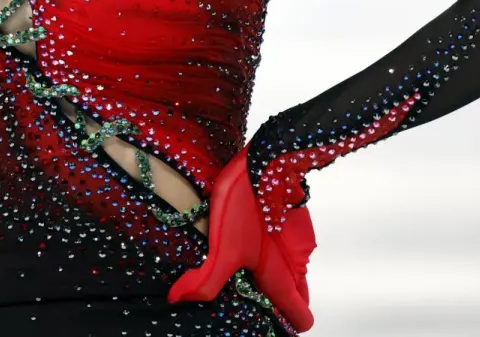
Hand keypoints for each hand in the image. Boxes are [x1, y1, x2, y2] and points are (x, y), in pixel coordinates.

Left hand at [166, 147, 315, 331]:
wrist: (268, 159)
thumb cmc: (244, 205)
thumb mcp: (222, 247)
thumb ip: (206, 280)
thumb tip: (178, 300)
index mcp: (282, 277)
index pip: (301, 317)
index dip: (286, 322)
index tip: (267, 321)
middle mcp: (297, 264)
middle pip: (297, 296)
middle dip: (279, 301)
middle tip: (249, 292)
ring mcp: (300, 242)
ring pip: (293, 270)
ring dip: (275, 272)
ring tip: (242, 263)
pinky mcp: (296, 221)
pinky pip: (289, 247)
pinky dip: (275, 250)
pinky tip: (250, 236)